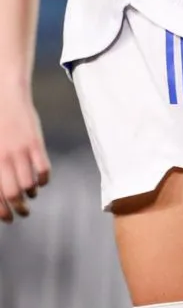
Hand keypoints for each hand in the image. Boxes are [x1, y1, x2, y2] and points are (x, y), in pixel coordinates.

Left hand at [0, 83, 49, 221]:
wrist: (5, 97)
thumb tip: (1, 194)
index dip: (2, 212)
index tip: (8, 219)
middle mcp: (3, 160)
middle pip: (13, 194)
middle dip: (19, 209)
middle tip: (23, 212)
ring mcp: (20, 151)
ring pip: (29, 185)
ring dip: (31, 194)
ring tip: (32, 193)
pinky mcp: (35, 143)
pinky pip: (43, 169)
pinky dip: (44, 180)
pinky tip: (42, 180)